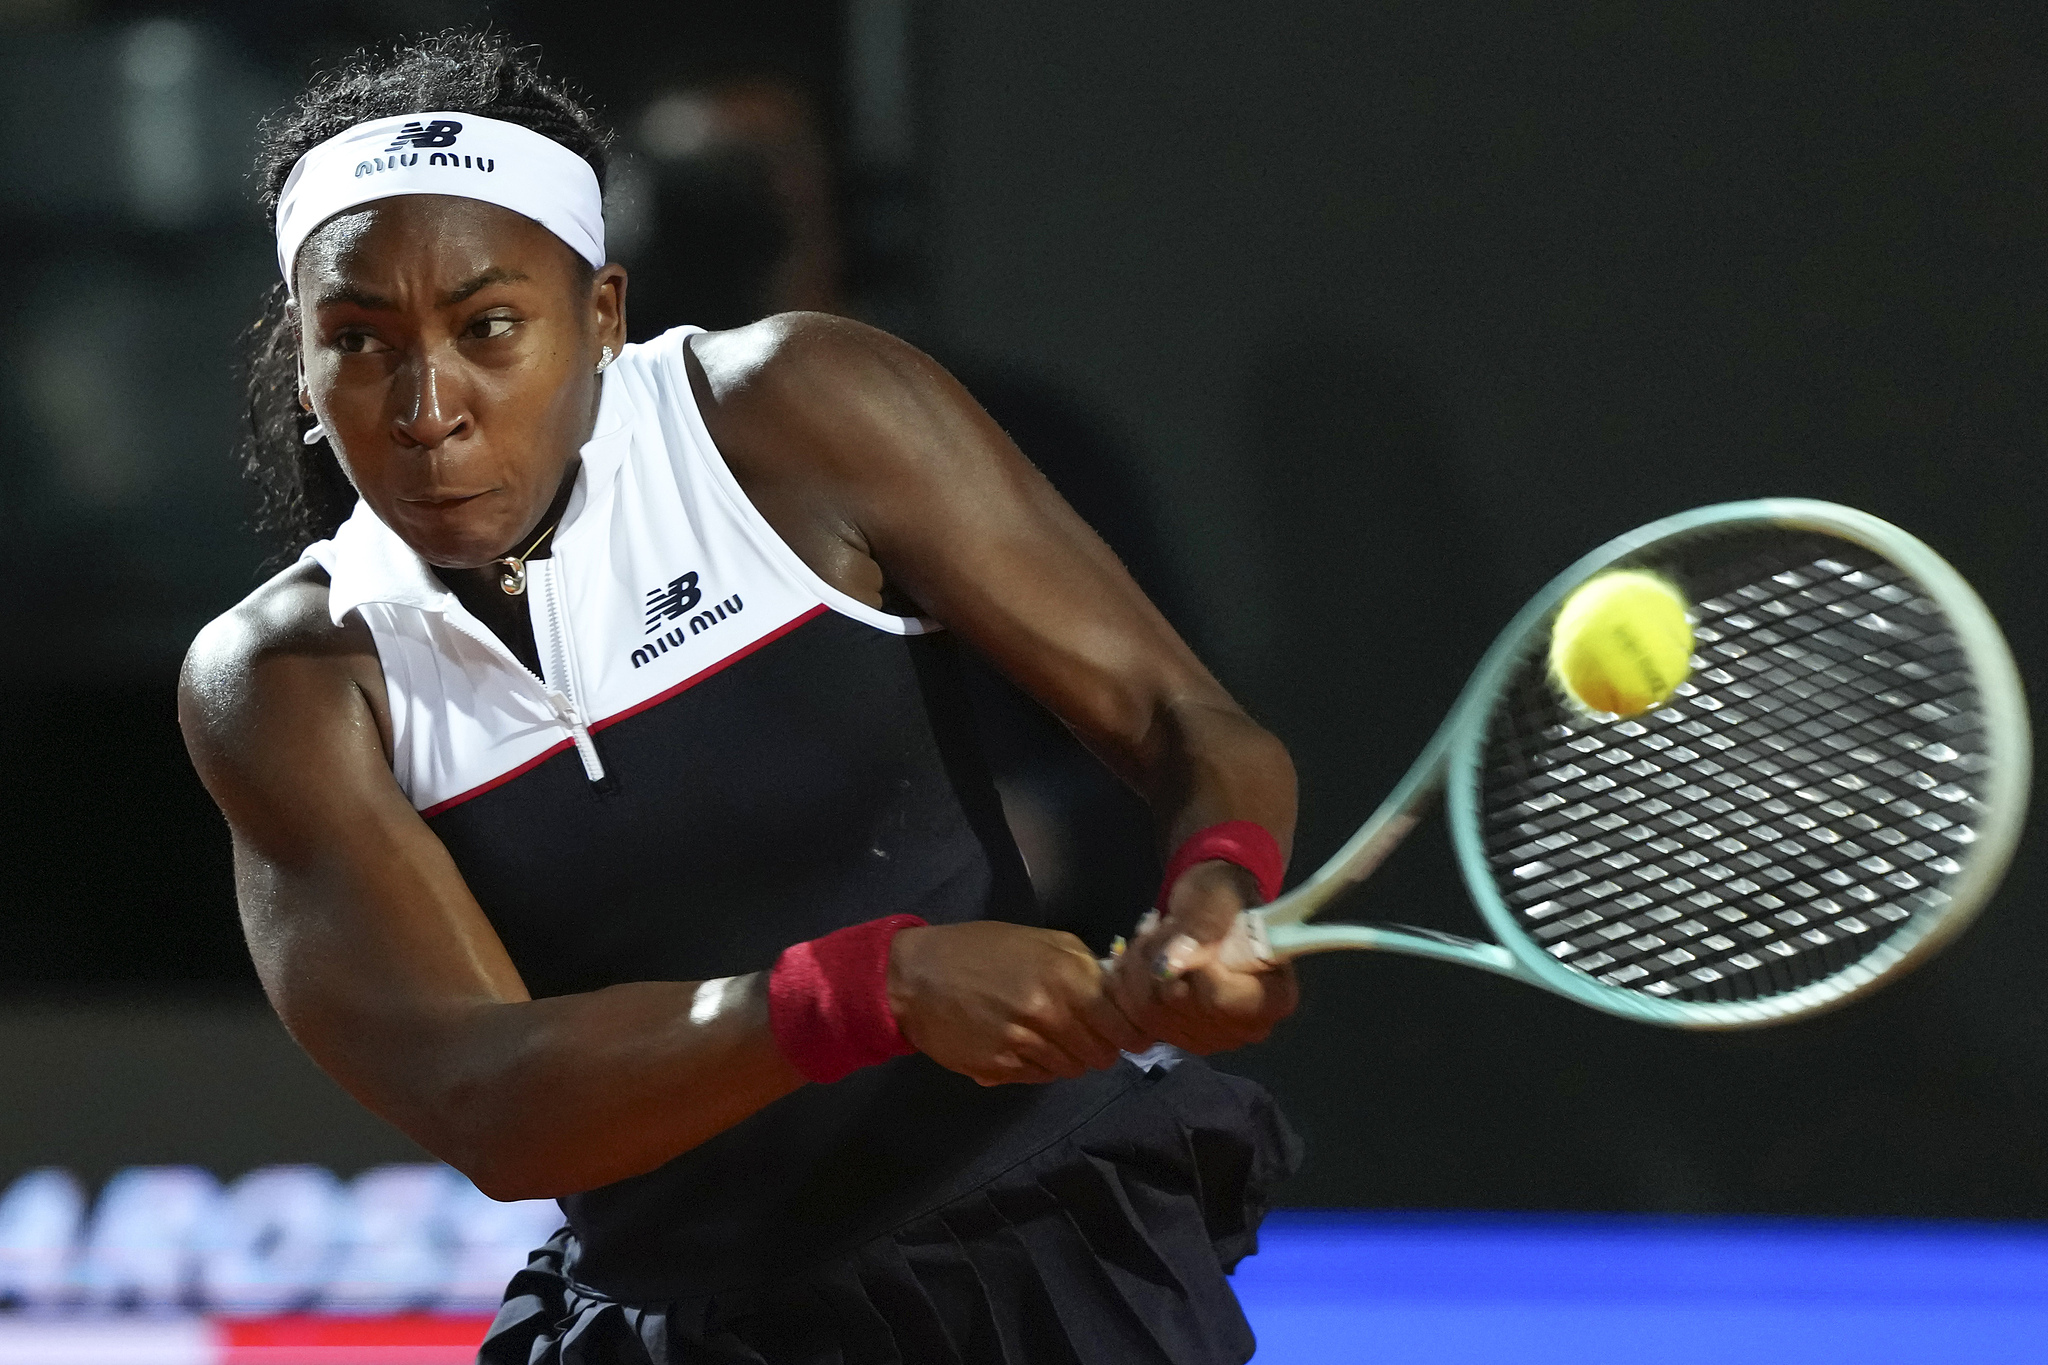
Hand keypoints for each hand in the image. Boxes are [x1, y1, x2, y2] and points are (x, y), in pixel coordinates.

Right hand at [887, 921, 1154, 1084]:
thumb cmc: (981, 950)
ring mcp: (1024, 1044)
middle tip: (1085, 1034)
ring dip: (1068, 1058)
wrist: (916, 976)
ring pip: (1071, 1069)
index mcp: (1066, 975)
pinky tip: (1023, 1045)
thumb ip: (1084, 965)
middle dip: (1099, 1047)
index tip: (1133, 1035)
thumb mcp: (1041, 940)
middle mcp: (1049, 1013)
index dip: (1131, 1033)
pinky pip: (1039, 1078)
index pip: (1122, 1024)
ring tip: (1048, 1037)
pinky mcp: (1000, 1068)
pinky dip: (1039, 1067)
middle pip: (1101, 1054)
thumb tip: (1117, 996)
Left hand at [1110, 860, 1297, 1054]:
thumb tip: (1171, 964)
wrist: (1207, 907)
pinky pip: (1134, 1019)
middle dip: (1158, 958)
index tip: (1185, 931)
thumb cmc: (1224, 897)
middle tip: (1167, 924)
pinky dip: (1128, 980)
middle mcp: (1244, 1028)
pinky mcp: (1174, 1035)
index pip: (1221, 1000)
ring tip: (1155, 934)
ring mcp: (1208, 1037)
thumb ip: (1202, 929)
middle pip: (1180, 1009)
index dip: (1194, 967)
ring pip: (1150, 1012)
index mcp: (1274, 998)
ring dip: (1139, 964)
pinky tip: (1139, 956)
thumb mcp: (1218, 899)